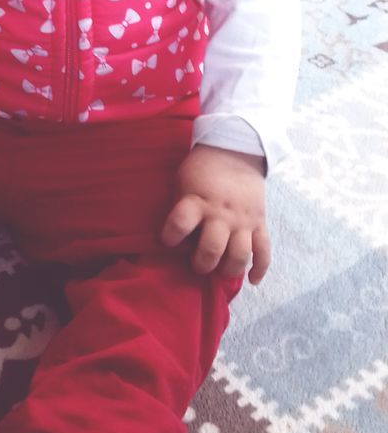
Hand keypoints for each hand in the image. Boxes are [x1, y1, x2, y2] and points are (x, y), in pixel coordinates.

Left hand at [161, 144, 269, 284]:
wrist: (236, 151)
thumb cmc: (202, 170)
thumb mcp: (183, 182)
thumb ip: (180, 207)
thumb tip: (173, 236)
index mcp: (198, 201)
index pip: (179, 224)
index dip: (170, 237)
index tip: (168, 241)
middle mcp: (221, 214)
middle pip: (212, 249)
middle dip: (202, 263)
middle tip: (198, 264)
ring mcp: (243, 220)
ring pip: (239, 255)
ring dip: (228, 269)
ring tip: (220, 271)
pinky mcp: (260, 223)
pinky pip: (264, 250)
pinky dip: (260, 268)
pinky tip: (253, 280)